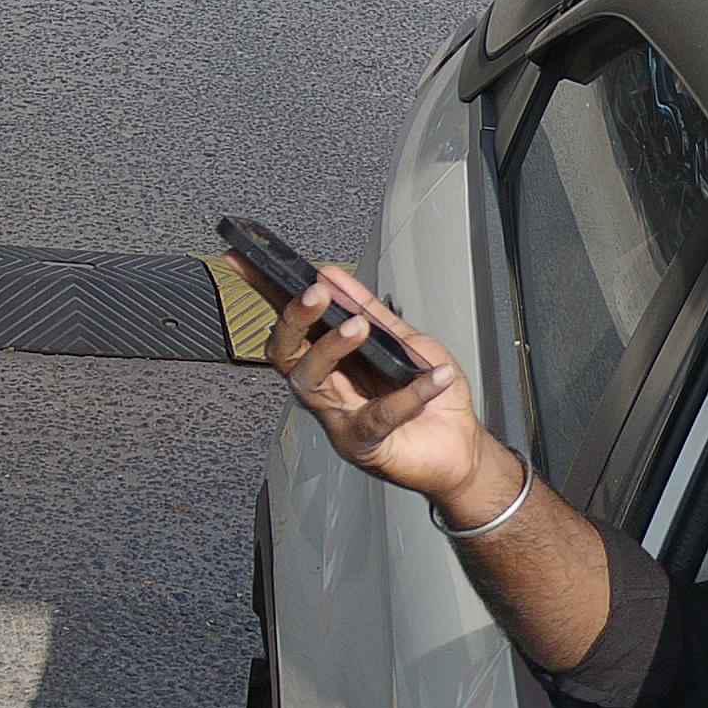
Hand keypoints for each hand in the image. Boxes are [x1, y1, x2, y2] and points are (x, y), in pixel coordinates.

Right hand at [228, 257, 485, 504]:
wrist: (461, 446)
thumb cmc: (430, 398)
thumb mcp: (405, 341)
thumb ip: (370, 310)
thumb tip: (332, 275)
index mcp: (331, 361)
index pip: (290, 325)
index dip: (264, 294)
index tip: (246, 261)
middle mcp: (325, 388)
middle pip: (285, 353)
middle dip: (294, 319)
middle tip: (316, 294)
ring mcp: (339, 418)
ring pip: (311, 380)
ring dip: (331, 348)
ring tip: (359, 327)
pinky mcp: (364, 444)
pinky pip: (378, 415)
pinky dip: (410, 394)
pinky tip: (434, 376)